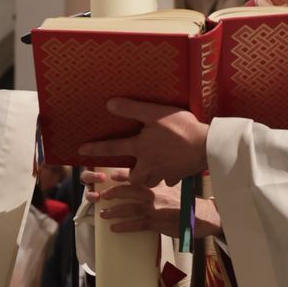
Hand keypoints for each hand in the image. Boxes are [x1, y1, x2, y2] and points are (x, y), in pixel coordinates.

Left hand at [81, 100, 209, 186]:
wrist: (206, 146)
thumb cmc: (181, 128)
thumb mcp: (155, 113)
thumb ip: (131, 109)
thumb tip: (109, 104)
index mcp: (140, 148)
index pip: (113, 148)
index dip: (95, 148)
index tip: (81, 150)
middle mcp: (149, 164)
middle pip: (133, 177)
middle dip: (129, 175)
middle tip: (131, 168)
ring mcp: (164, 173)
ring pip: (150, 182)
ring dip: (146, 177)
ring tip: (149, 170)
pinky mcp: (178, 176)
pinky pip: (169, 180)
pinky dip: (168, 177)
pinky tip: (172, 170)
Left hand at [91, 172, 181, 234]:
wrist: (201, 216)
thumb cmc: (186, 202)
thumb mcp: (173, 188)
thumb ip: (159, 184)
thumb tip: (145, 181)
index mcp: (158, 185)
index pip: (138, 177)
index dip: (122, 176)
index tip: (110, 176)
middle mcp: (155, 195)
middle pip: (130, 191)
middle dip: (114, 193)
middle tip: (103, 196)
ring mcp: (155, 209)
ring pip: (130, 209)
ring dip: (114, 212)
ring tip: (103, 214)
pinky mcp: (156, 223)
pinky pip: (136, 225)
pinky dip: (124, 226)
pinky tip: (114, 228)